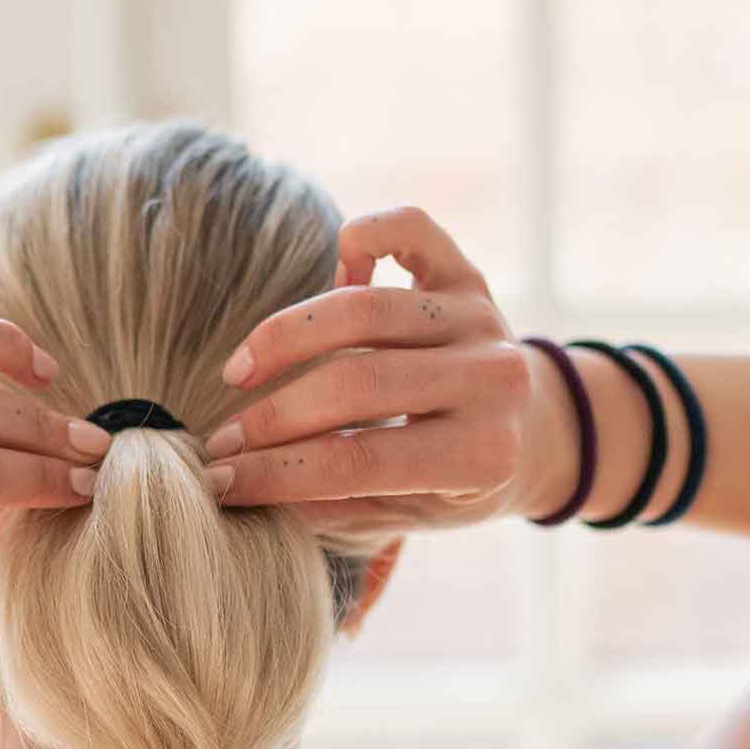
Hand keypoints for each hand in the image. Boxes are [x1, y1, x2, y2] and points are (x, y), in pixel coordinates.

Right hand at [201, 206, 531, 546]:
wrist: (532, 433)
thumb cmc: (451, 487)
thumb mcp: (403, 518)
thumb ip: (333, 506)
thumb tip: (240, 490)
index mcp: (482, 456)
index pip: (356, 462)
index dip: (275, 473)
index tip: (217, 483)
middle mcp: (491, 380)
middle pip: (355, 384)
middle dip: (272, 416)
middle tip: (220, 440)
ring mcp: (480, 319)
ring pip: (363, 310)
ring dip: (284, 338)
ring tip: (239, 374)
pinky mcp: (468, 274)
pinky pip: (411, 230)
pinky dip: (364, 236)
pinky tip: (331, 265)